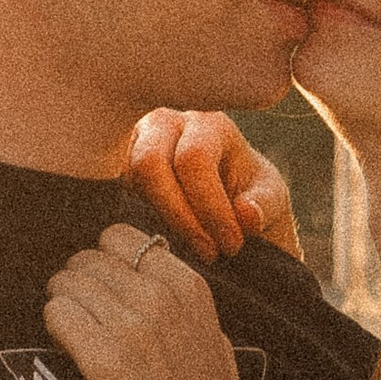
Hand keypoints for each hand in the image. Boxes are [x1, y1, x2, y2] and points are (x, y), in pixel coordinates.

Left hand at [43, 227, 264, 379]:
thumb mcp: (212, 340)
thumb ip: (182, 305)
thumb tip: (147, 278)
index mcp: (188, 287)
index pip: (121, 237)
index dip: (103, 260)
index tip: (101, 286)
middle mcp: (158, 298)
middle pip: (87, 259)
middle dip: (76, 283)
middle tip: (79, 313)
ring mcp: (130, 327)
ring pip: (66, 283)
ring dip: (62, 305)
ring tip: (72, 333)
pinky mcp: (102, 360)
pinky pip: (56, 315)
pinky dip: (54, 328)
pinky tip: (66, 348)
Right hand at [124, 111, 300, 263]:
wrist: (227, 204)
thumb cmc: (250, 196)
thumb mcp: (270, 199)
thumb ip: (264, 205)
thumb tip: (244, 214)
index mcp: (208, 124)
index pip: (194, 158)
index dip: (210, 207)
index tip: (230, 246)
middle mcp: (165, 125)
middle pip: (150, 164)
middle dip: (180, 216)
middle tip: (209, 254)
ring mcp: (134, 146)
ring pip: (127, 178)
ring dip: (159, 220)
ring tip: (189, 250)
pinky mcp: (117, 171)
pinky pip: (110, 192)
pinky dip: (133, 219)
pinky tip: (162, 240)